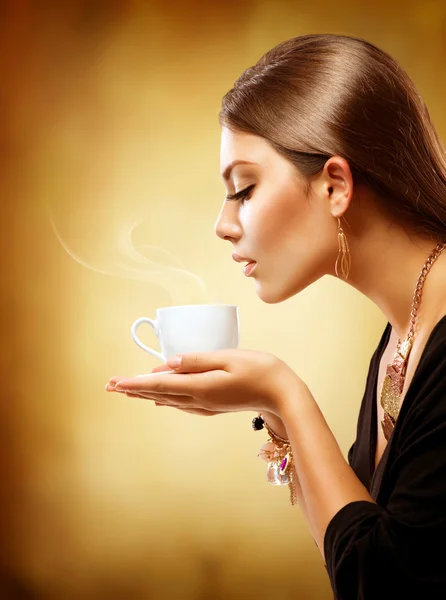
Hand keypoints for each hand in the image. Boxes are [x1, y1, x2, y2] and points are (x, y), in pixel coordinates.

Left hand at [106, 349, 300, 416]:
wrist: (281, 393)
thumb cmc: (259, 370)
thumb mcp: (227, 358)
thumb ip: (196, 360)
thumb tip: (168, 364)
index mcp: (200, 387)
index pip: (160, 385)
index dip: (135, 383)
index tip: (115, 383)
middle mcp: (199, 400)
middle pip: (159, 395)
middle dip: (134, 390)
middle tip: (111, 387)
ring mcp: (206, 406)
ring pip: (168, 400)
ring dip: (146, 395)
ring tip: (129, 391)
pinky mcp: (212, 406)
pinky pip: (181, 404)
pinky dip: (165, 399)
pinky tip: (160, 400)